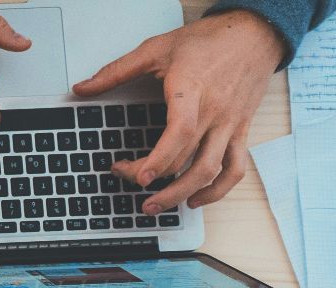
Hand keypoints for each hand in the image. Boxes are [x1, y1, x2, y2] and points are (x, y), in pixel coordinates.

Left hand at [72, 11, 284, 214]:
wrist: (254, 33)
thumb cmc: (208, 41)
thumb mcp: (157, 48)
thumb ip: (116, 71)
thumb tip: (82, 88)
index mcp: (192, 91)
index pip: (180, 132)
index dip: (159, 159)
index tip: (138, 176)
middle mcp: (214, 112)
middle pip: (186, 159)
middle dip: (153, 177)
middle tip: (127, 178)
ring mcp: (230, 125)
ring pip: (211, 170)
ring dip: (182, 194)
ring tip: (155, 206)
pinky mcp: (240, 131)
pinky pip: (235, 168)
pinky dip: (218, 190)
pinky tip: (195, 198)